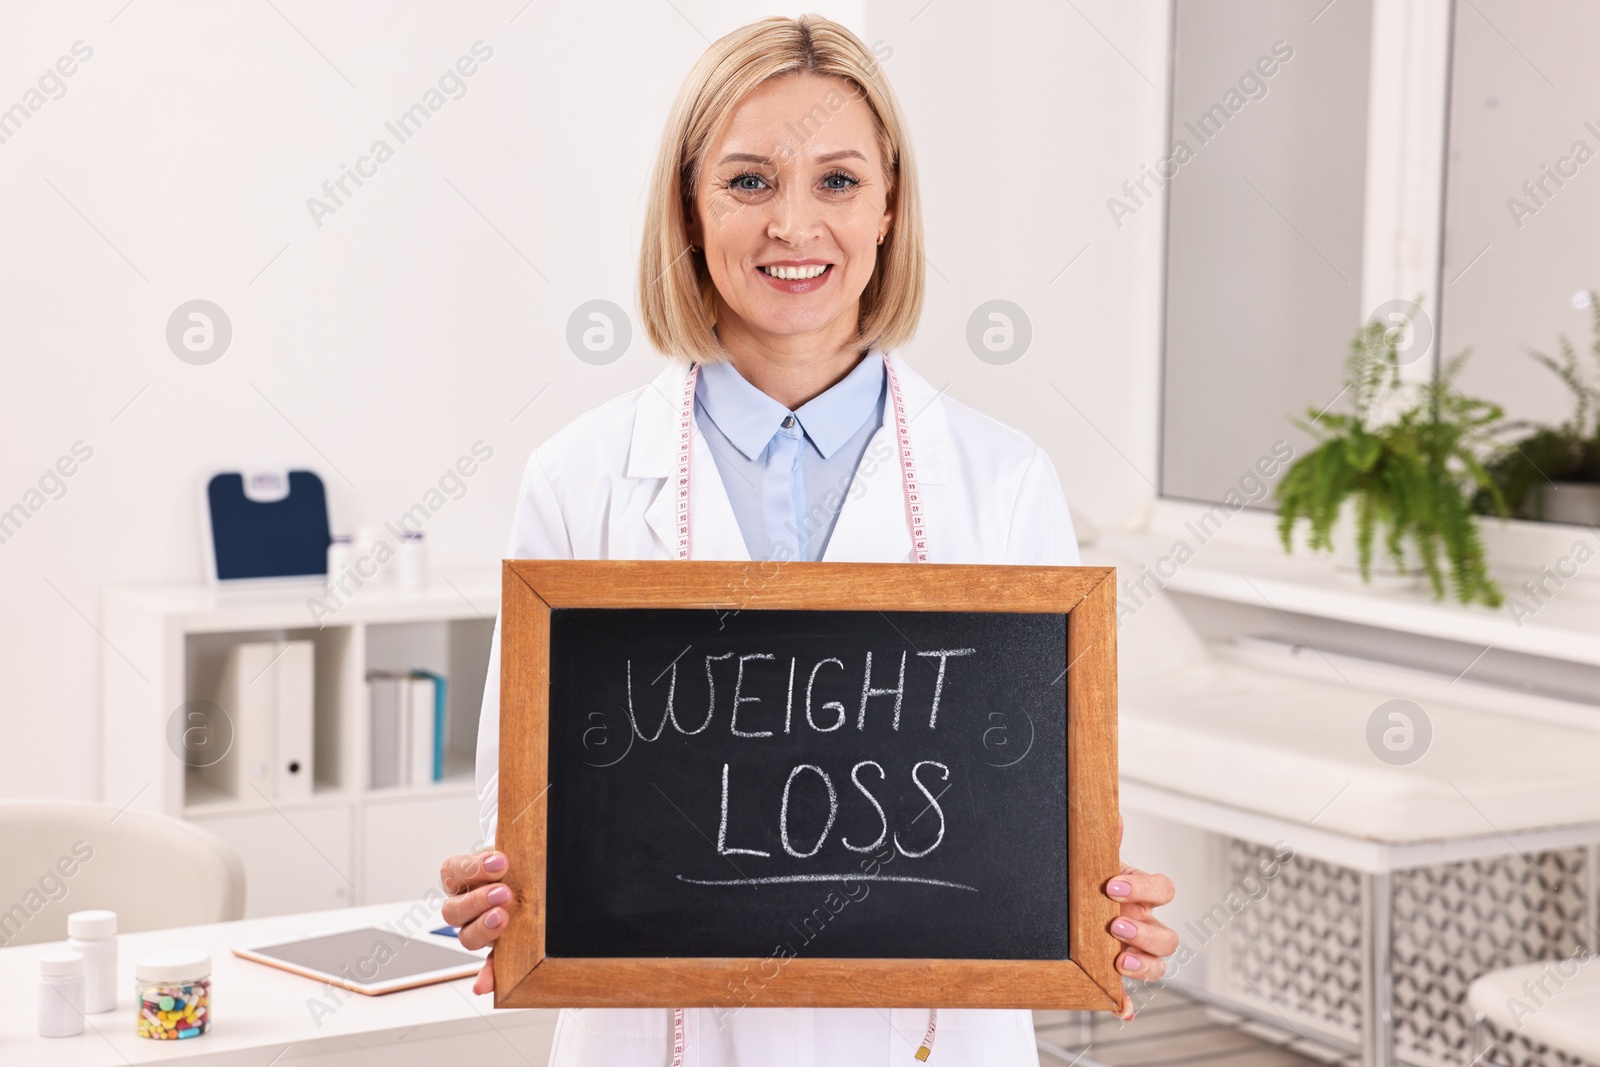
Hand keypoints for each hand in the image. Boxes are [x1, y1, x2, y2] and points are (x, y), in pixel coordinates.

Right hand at [440, 849, 511, 994]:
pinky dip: (485, 976)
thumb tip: (506, 853)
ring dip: (483, 929)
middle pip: (453, 910)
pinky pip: (486, 967)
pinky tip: (483, 985)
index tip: (500, 861)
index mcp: (462, 878)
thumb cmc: (518, 864)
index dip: (473, 868)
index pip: (452, 871)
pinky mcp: (494, 949)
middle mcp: (464, 906)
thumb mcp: (512, 852)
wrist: (534, 878)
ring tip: (503, 919)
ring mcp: (476, 929)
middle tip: (504, 893)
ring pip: (466, 937)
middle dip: (478, 901)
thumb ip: (507, 854)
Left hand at [1104, 815, 1176, 1020]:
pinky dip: (1125, 1003)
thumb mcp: (1093, 863)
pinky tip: (1120, 1009)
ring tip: (1119, 961)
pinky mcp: (1116, 977)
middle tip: (1114, 927)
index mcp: (1141, 893)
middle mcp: (1144, 924)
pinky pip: (1128, 996)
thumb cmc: (1088, 883)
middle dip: (1146, 933)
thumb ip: (1105, 842)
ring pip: (1159, 966)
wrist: (1063, 908)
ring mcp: (1134, 952)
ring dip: (1144, 965)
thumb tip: (1111, 815)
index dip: (1144, 889)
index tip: (1111, 886)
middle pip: (1168, 937)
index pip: (1163, 889)